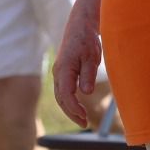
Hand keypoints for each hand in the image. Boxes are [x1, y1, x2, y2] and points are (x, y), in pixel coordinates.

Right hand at [52, 6, 103, 127]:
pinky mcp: (63, 72)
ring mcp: (59, 72)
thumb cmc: (87, 40)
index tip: (85, 117)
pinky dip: (69, 101)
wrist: (80, 25)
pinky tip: (78, 107)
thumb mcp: (91, 56)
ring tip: (83, 119)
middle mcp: (58, 72)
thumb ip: (88, 74)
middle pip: (61, 99)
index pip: (66, 95)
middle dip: (71, 113)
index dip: (74, 108)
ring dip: (70, 109)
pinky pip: (63, 90)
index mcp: (64, 69)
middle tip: (85, 123)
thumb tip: (86, 92)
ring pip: (61, 96)